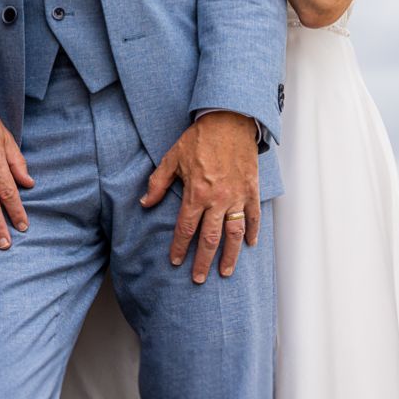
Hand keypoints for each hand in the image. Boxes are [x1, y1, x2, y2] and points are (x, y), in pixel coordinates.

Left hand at [141, 110, 260, 282]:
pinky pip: (252, 216)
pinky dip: (251, 232)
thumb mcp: (172, 158)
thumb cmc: (199, 138)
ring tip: (225, 272)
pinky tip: (249, 245)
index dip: (179, 247)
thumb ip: (158, 182)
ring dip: (229, 256)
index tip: (175, 261)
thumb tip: (145, 203)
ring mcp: (237, 196)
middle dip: (202, 261)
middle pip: (209, 239)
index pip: (185, 228)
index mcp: (196, 193)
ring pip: (233, 234)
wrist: (228, 120)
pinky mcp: (251, 190)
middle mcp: (217, 200)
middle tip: (199, 278)